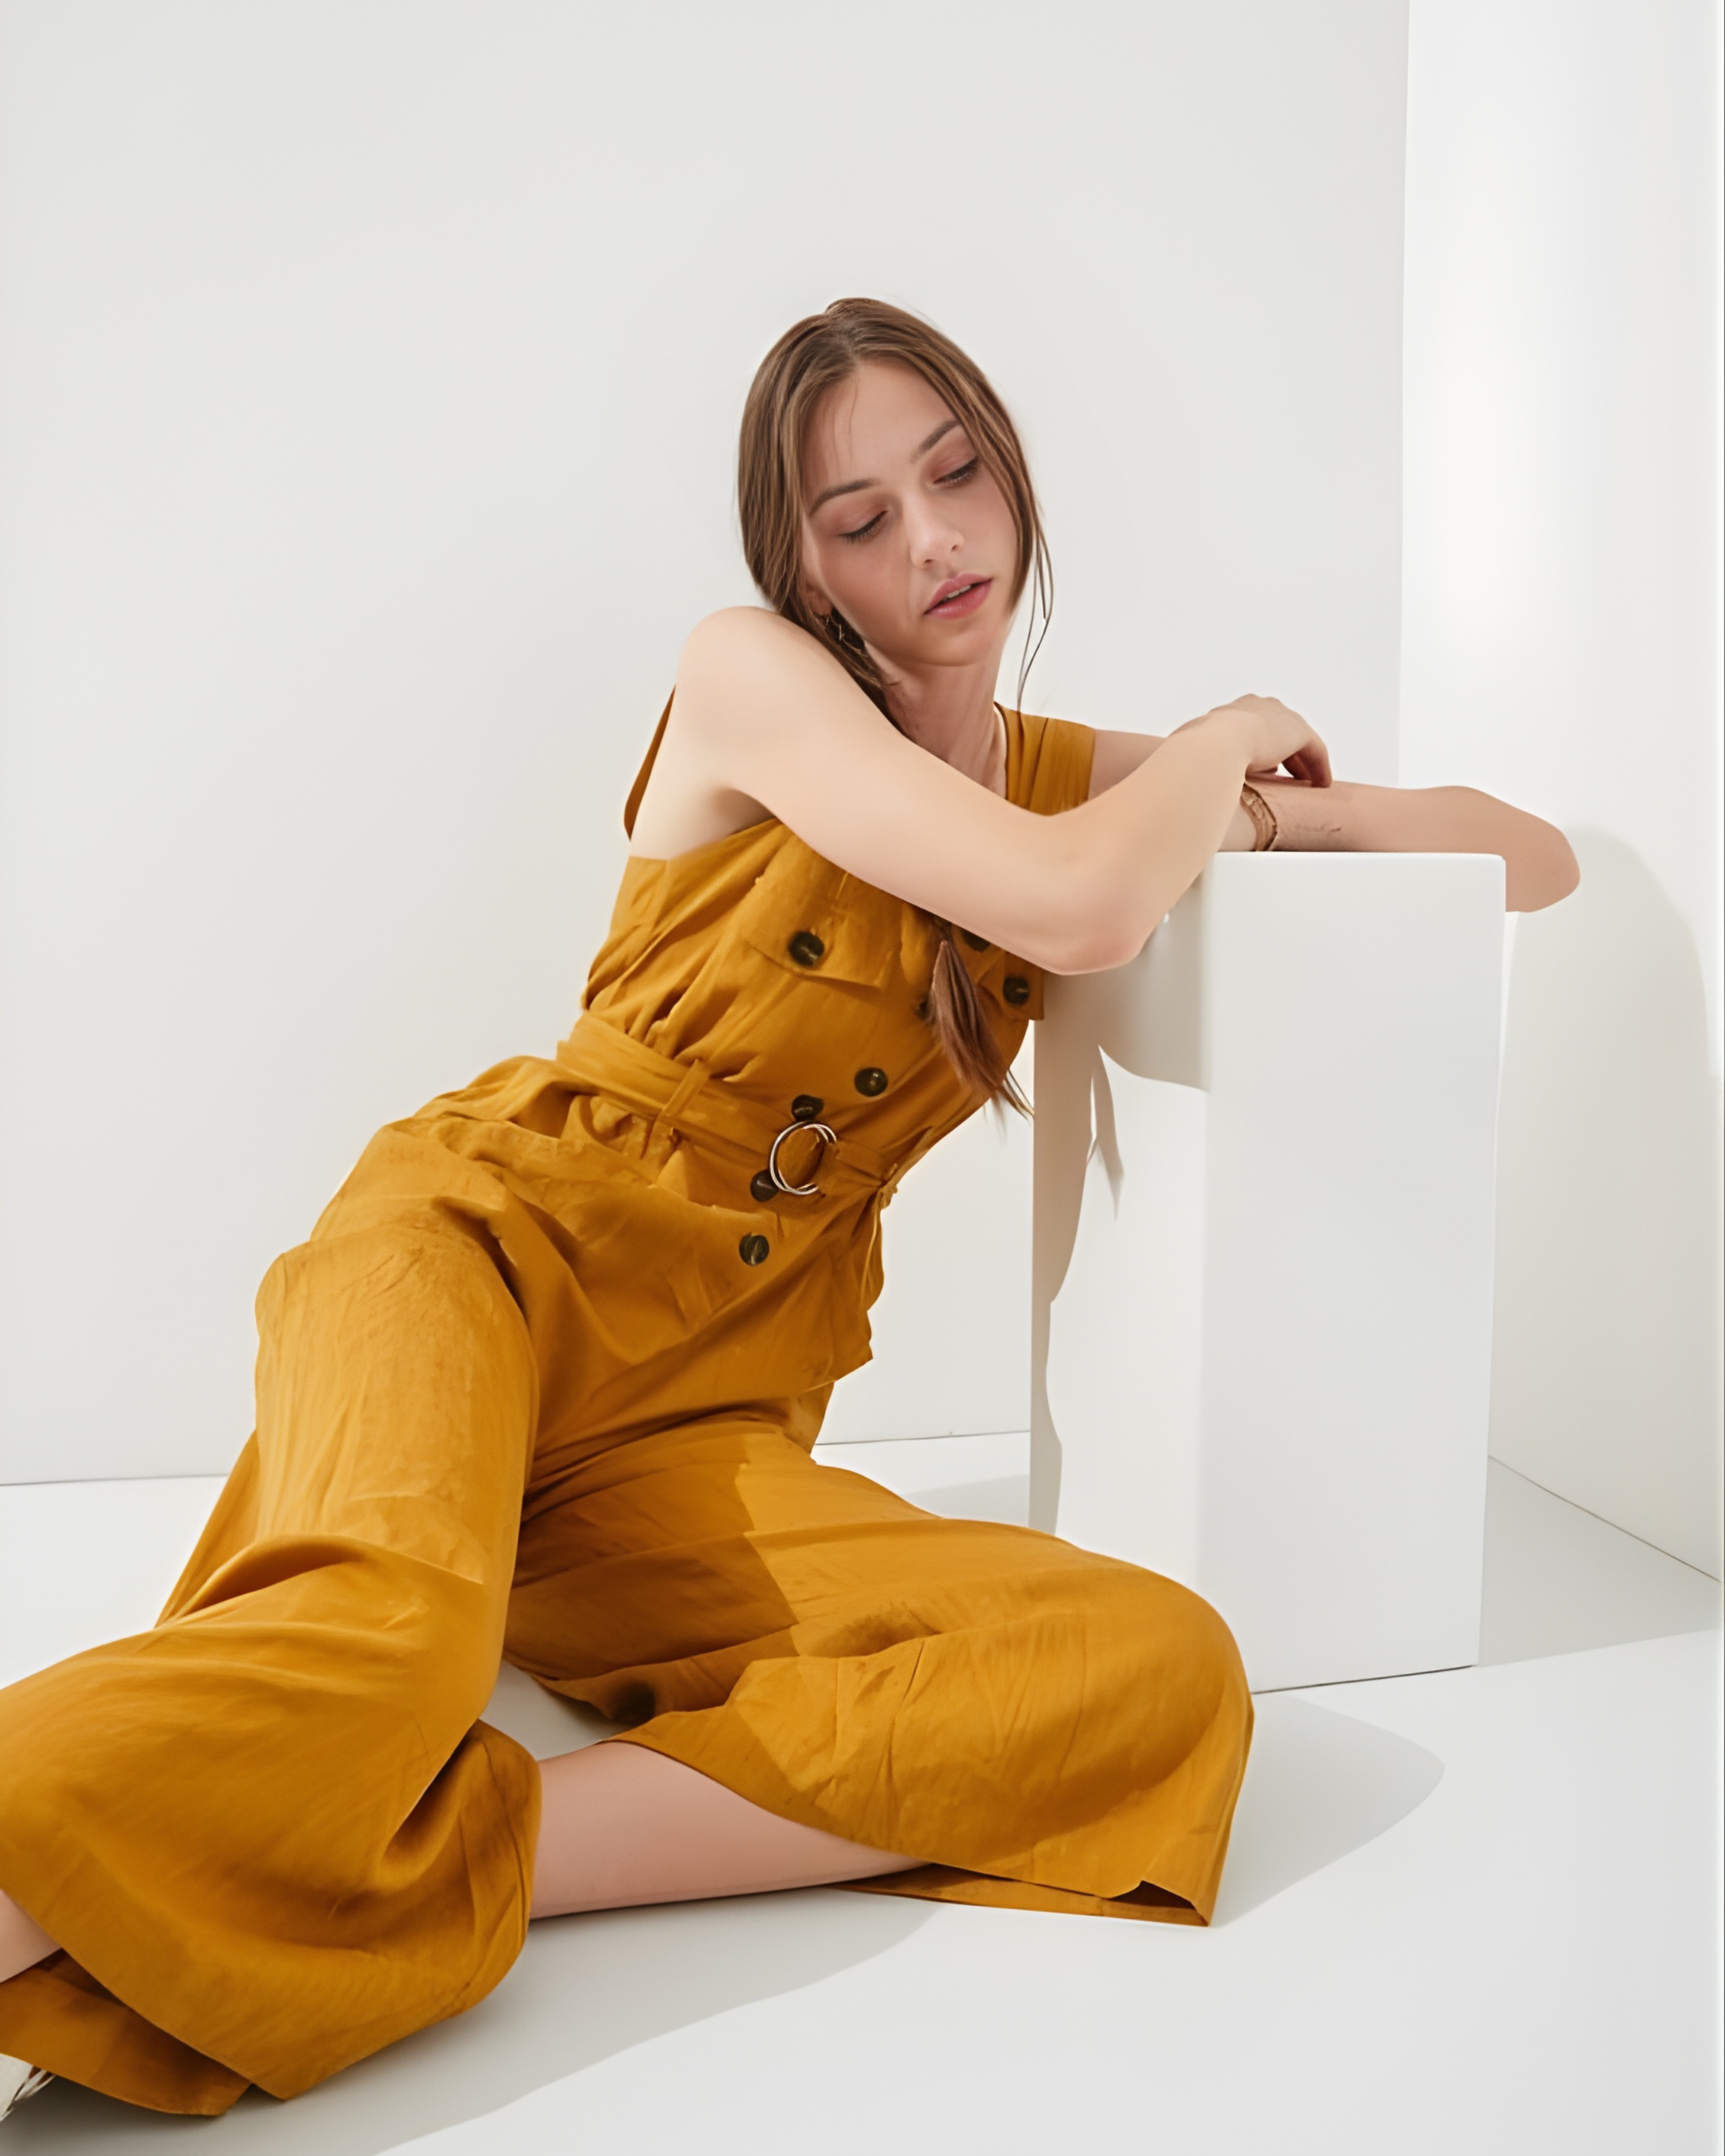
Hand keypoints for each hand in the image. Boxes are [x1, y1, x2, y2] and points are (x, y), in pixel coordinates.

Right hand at [1181, 694, 1331, 788]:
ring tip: (1305, 783)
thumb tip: (1177, 774)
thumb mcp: (1189, 754)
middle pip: (1280, 730)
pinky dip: (1319, 768)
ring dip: (1304, 762)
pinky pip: (1315, 751)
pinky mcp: (1298, 732)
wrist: (1212, 747)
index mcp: (1233, 711)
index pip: (1253, 726)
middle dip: (1286, 754)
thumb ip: (1193, 759)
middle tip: (1288, 776)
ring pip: (1299, 741)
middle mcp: (1259, 707)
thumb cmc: (1193, 753)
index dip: (1260, 747)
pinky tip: (1320, 785)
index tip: (1262, 769)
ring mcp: (1280, 717)